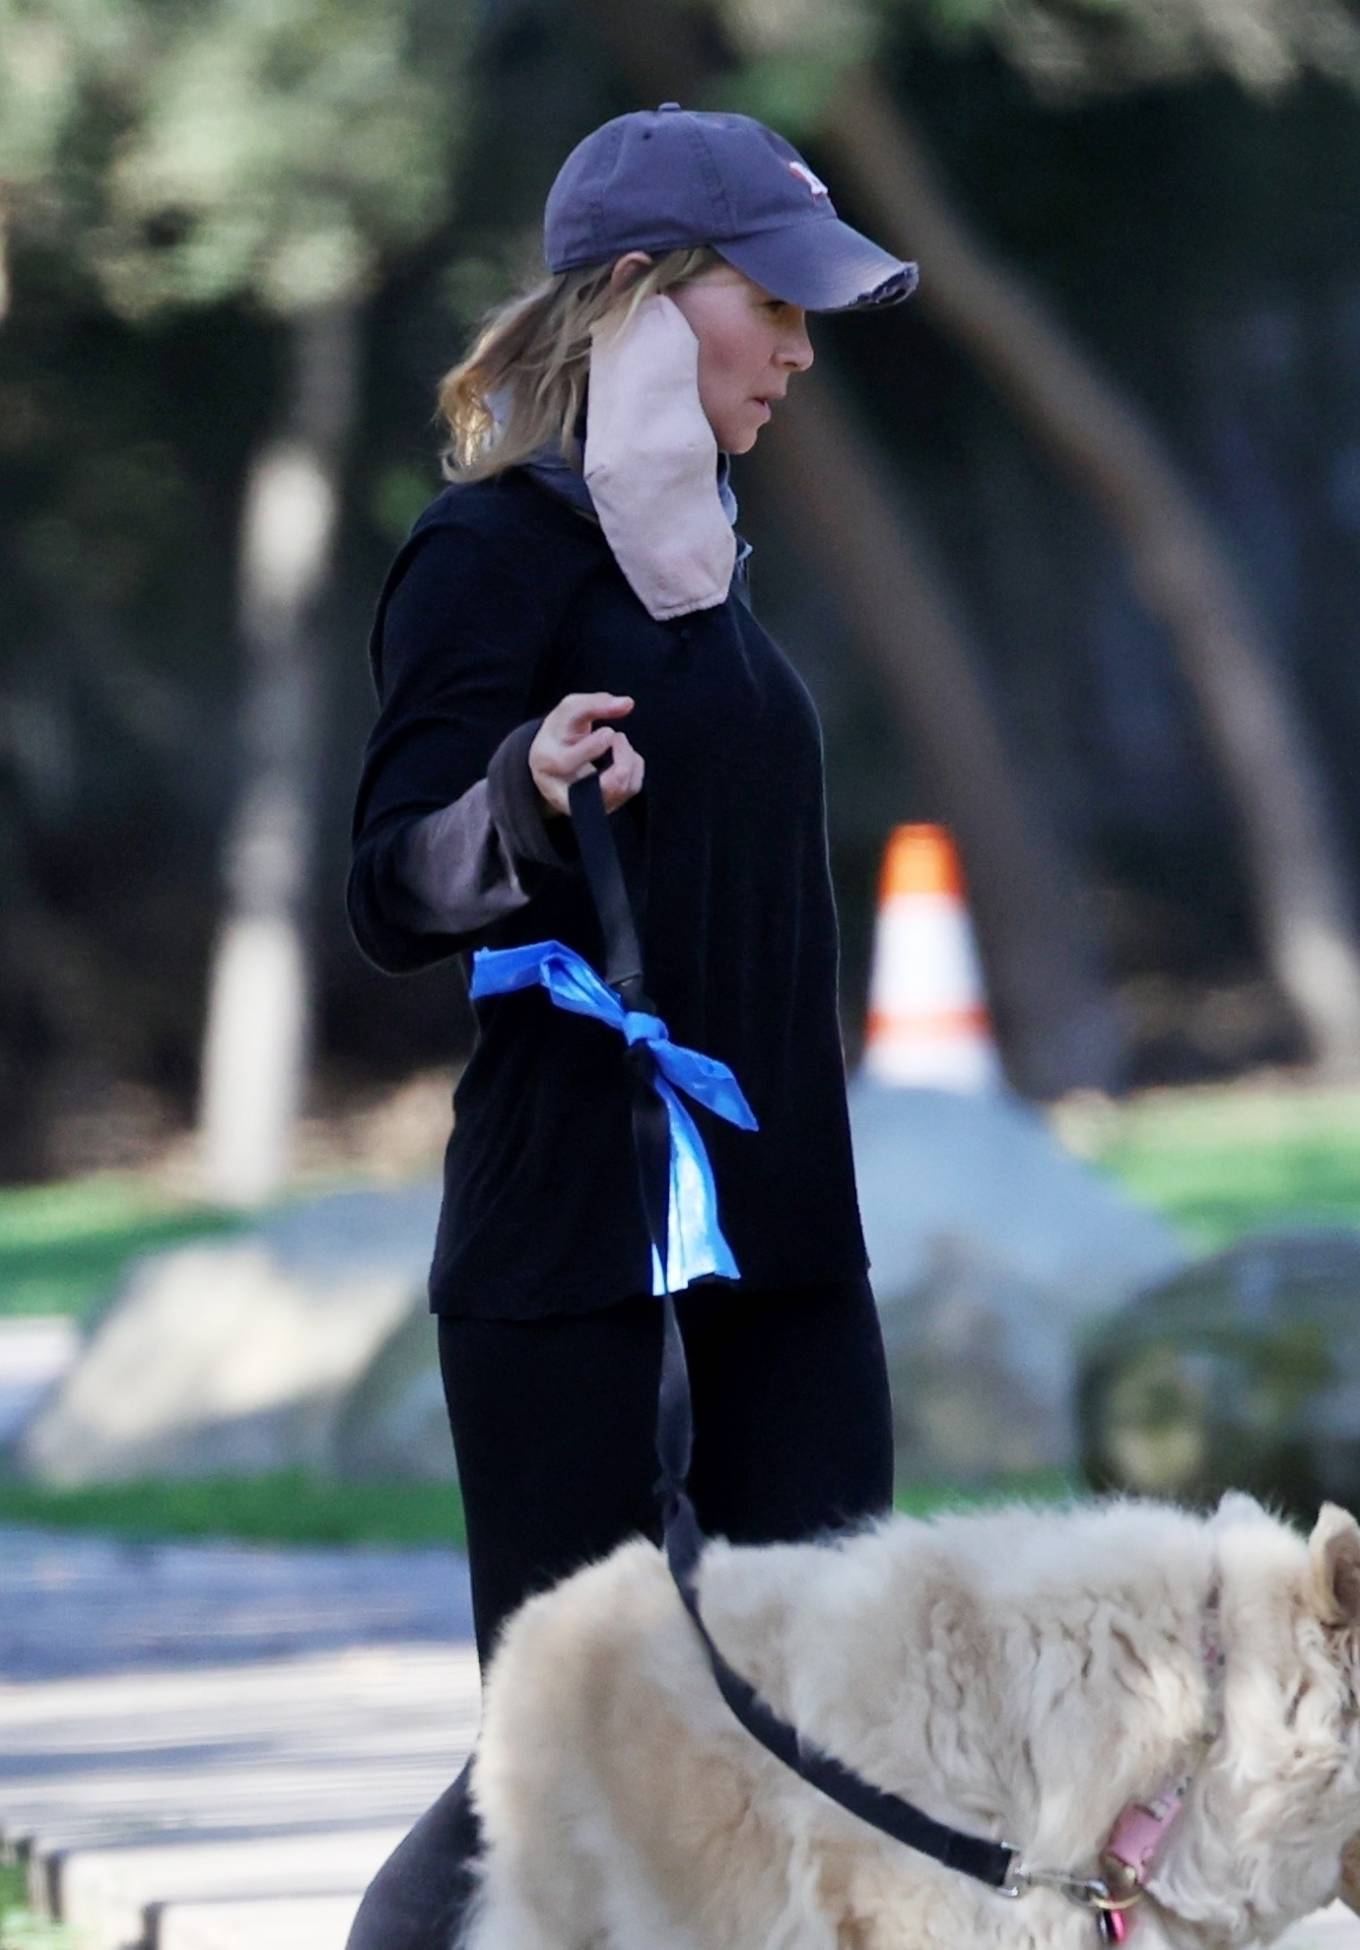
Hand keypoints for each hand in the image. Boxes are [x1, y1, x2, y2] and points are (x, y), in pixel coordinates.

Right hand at [528, 692, 645, 818]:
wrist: (555, 761)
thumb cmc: (561, 732)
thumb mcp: (569, 711)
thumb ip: (594, 703)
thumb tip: (628, 703)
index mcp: (546, 763)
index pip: (567, 762)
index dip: (593, 746)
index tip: (607, 731)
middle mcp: (563, 793)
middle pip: (606, 786)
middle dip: (622, 754)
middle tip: (615, 734)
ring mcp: (586, 805)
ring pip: (623, 787)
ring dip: (629, 757)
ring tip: (617, 741)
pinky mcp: (604, 807)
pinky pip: (632, 787)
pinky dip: (634, 765)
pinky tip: (620, 755)